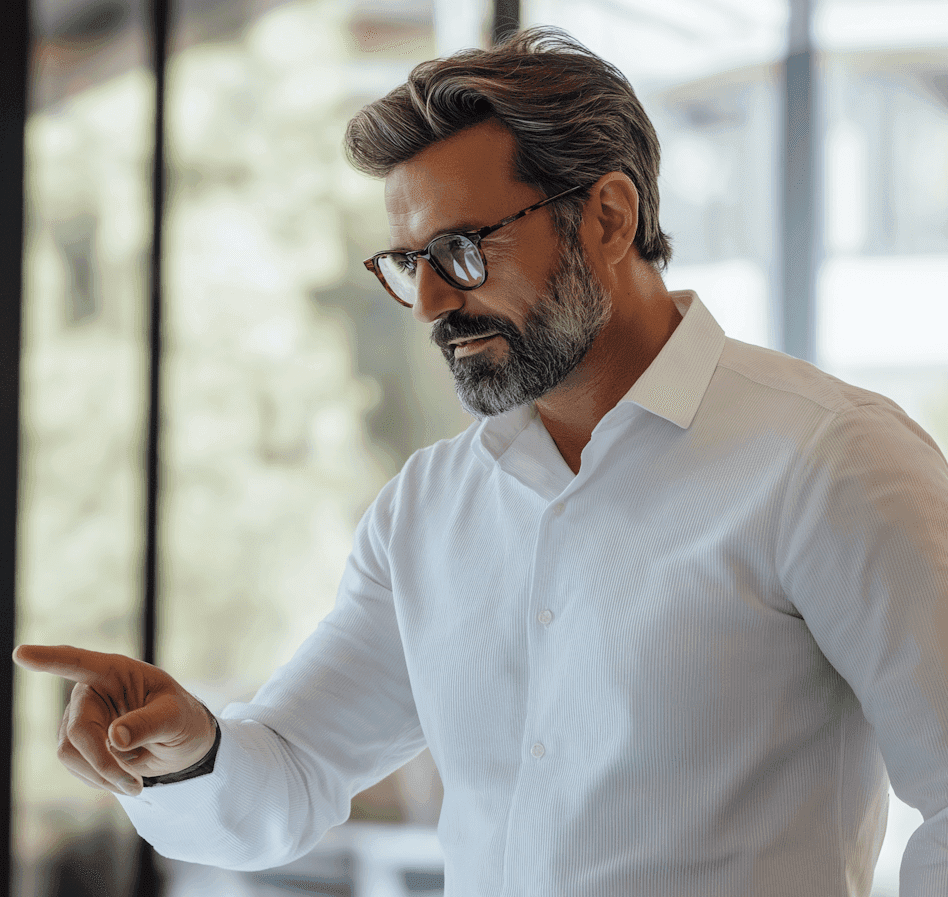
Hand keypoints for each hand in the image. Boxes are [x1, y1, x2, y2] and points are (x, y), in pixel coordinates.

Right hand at [12, 644, 217, 796]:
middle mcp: (92, 691)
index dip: (49, 659)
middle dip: (103, 763)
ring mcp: (79, 717)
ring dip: (102, 775)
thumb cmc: (182, 718)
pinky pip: (76, 767)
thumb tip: (114, 737)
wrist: (181, 744)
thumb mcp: (176, 717)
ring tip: (134, 782)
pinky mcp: (75, 743)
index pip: (78, 663)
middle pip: (78, 730)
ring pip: (70, 753)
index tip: (22, 653)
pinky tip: (123, 775)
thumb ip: (149, 723)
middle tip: (134, 786)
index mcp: (116, 671)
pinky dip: (100, 779)